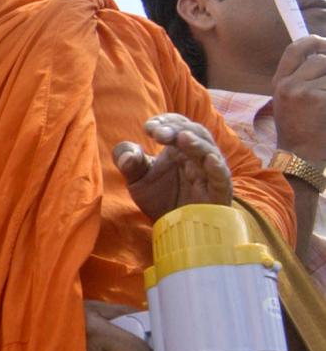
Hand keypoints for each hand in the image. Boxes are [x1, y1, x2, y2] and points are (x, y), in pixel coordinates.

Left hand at [114, 114, 232, 220]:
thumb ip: (128, 162)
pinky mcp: (218, 193)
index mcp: (179, 149)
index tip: (148, 128)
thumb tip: (128, 154)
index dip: (166, 122)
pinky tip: (209, 159)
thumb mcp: (136, 179)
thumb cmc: (159, 198)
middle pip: (196, 133)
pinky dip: (217, 167)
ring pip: (210, 151)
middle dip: (178, 129)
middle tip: (159, 133)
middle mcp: (197, 157)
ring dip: (197, 143)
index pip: (178, 125)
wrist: (172, 229)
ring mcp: (209, 174)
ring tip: (182, 137)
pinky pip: (221, 177)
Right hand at [272, 35, 325, 163]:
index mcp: (280, 83)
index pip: (296, 50)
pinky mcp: (317, 99)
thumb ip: (303, 78)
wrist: (302, 157)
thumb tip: (324, 55)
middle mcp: (287, 85)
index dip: (314, 42)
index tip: (325, 44)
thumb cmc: (302, 130)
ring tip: (325, 101)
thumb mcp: (292, 101)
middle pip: (321, 59)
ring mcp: (302, 92)